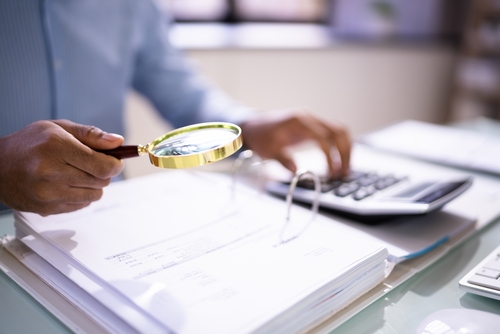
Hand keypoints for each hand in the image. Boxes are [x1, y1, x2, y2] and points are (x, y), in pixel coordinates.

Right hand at [0, 120, 124, 214]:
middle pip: (101, 181)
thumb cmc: (30, 144)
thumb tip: (118, 142)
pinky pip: (81, 205)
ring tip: (77, 173)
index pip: (102, 166)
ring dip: (93, 185)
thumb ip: (92, 135)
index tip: (115, 160)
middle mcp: (51, 172)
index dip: (115, 164)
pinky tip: (67, 184)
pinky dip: (81, 195)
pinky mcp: (47, 209)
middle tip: (92, 164)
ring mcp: (48, 193)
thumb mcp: (59, 128)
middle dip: (103, 172)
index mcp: (56, 147)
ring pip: (94, 195)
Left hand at [240, 111, 350, 176]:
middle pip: (338, 131)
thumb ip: (283, 160)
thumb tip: (297, 171)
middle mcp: (309, 118)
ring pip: (339, 131)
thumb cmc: (261, 136)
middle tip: (345, 172)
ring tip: (345, 169)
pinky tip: (339, 162)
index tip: (332, 172)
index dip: (330, 156)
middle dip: (345, 152)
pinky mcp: (313, 127)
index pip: (323, 137)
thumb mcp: (268, 151)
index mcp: (298, 121)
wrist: (253, 126)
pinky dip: (339, 146)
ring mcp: (313, 121)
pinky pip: (333, 134)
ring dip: (346, 149)